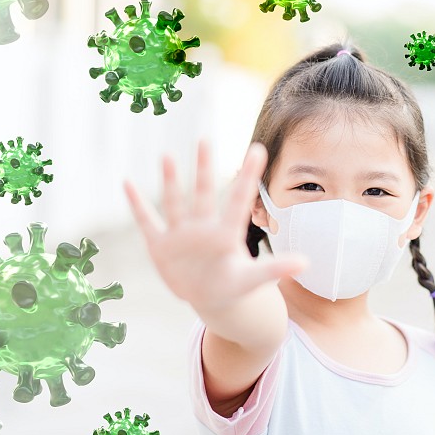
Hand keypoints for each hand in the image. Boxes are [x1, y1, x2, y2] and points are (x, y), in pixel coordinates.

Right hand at [124, 141, 307, 310]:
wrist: (210, 296)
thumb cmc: (233, 284)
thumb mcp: (253, 280)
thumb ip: (275, 268)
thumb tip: (307, 263)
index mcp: (226, 234)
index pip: (238, 200)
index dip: (247, 176)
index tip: (258, 149)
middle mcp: (203, 227)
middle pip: (204, 193)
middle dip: (204, 168)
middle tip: (206, 138)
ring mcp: (181, 235)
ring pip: (175, 202)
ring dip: (170, 181)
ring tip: (167, 155)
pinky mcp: (162, 246)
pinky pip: (148, 221)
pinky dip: (137, 205)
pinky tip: (127, 182)